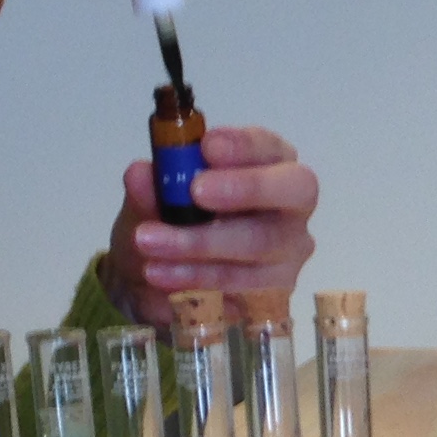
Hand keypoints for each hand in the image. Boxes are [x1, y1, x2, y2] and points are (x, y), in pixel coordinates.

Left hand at [98, 124, 319, 327]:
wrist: (155, 284)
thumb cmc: (168, 223)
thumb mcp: (148, 202)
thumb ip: (149, 187)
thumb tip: (140, 173)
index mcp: (268, 164)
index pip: (271, 146)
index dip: (246, 145)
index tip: (208, 146)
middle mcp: (291, 205)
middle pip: (295, 190)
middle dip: (246, 187)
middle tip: (197, 190)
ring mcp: (289, 251)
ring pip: (259, 242)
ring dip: (200, 241)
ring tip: (149, 240)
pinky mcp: (276, 291)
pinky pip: (242, 283)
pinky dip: (196, 277)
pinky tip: (161, 272)